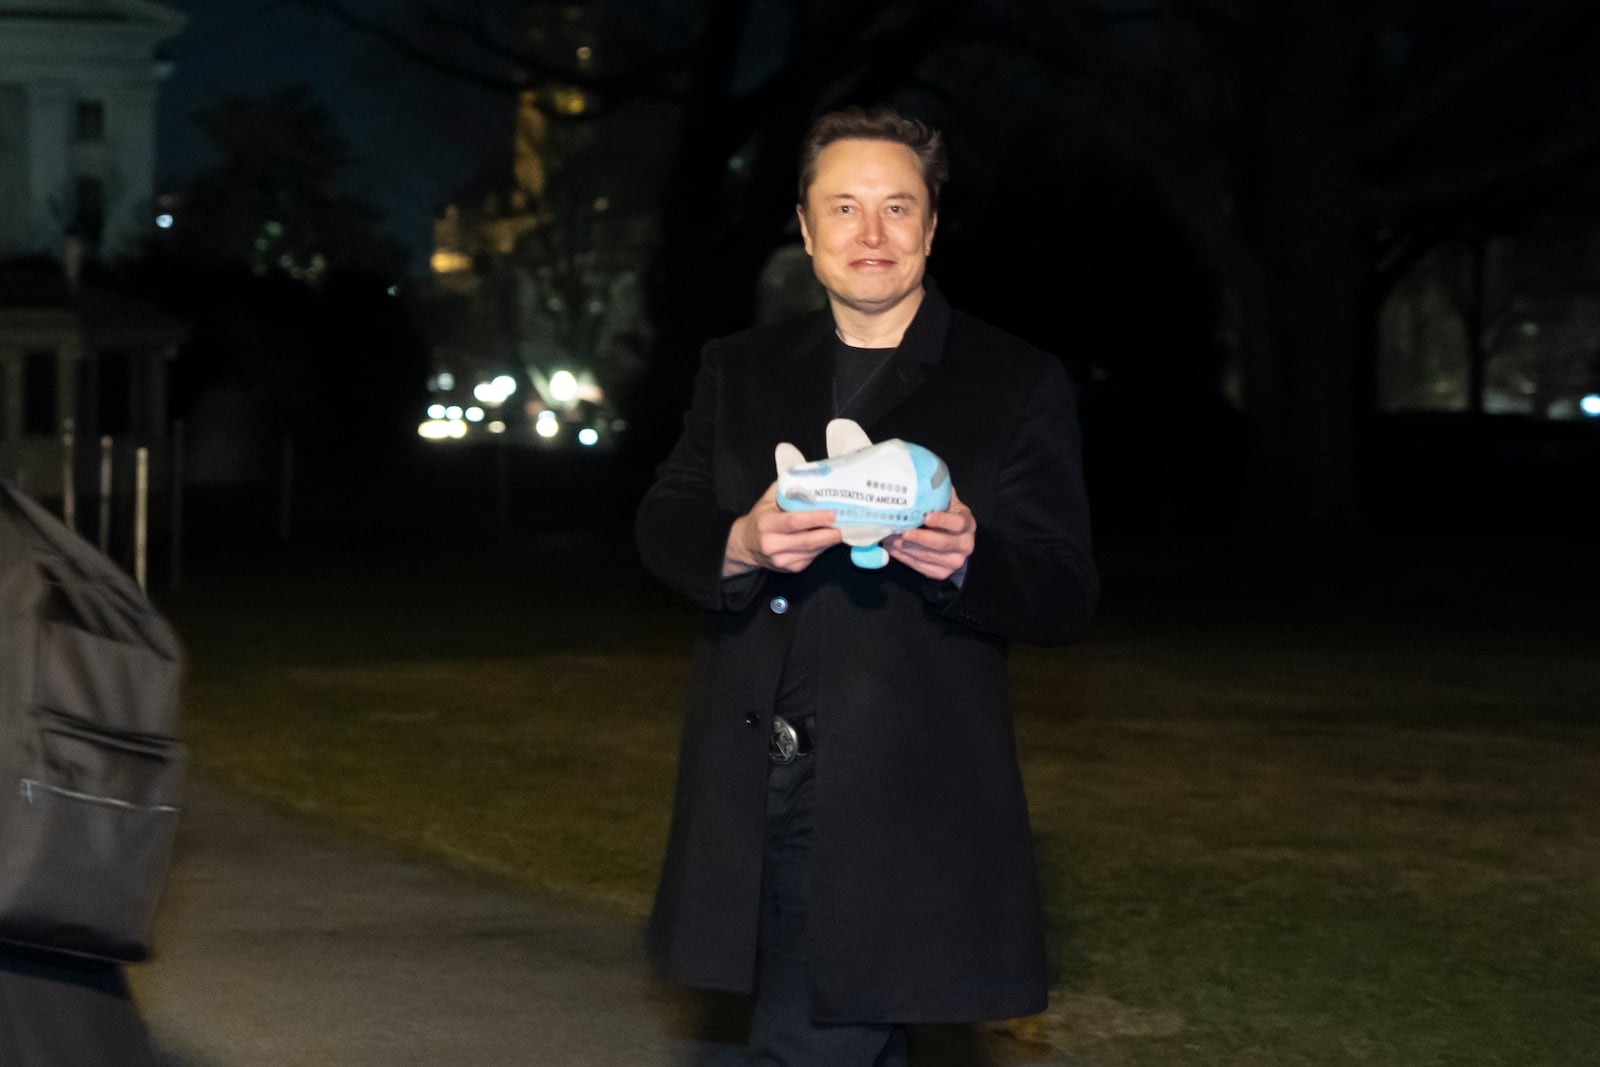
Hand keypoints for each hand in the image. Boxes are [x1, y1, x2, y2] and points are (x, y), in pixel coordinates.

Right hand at [724, 483, 841, 575]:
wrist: (745, 545)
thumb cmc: (760, 518)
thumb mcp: (767, 500)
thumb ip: (786, 488)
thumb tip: (810, 475)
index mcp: (767, 524)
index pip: (793, 522)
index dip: (814, 519)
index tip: (832, 515)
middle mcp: (772, 544)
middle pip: (806, 541)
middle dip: (828, 535)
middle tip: (844, 527)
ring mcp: (781, 559)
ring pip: (811, 552)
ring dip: (828, 542)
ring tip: (840, 532)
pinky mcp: (789, 568)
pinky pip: (810, 558)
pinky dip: (821, 549)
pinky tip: (827, 540)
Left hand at [884, 487, 974, 581]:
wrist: (956, 540)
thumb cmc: (946, 515)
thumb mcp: (948, 501)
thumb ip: (938, 492)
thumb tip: (919, 475)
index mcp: (967, 524)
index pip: (958, 523)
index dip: (943, 520)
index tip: (926, 516)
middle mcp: (965, 545)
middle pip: (942, 544)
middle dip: (919, 538)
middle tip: (902, 531)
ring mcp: (954, 562)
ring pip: (928, 557)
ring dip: (906, 548)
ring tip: (889, 537)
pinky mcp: (942, 573)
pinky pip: (921, 568)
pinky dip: (904, 558)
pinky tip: (892, 549)